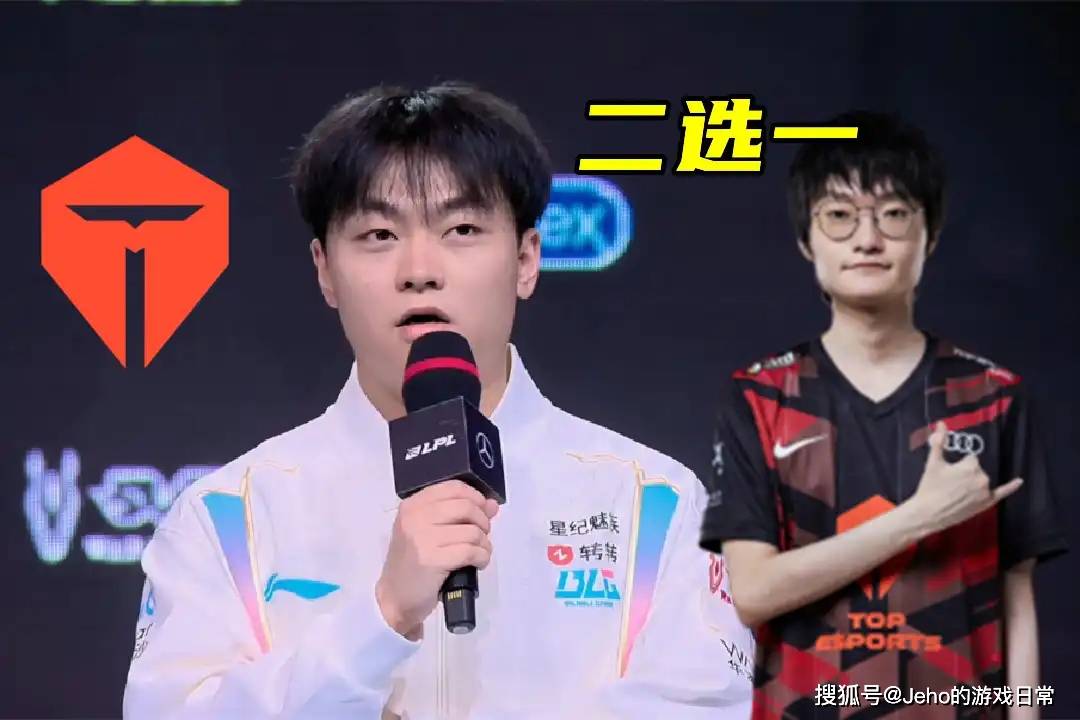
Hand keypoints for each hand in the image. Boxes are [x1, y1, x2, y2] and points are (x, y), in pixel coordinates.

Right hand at [376, 480, 498, 639]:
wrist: (395, 597)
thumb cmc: (414, 563)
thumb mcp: (431, 532)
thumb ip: (460, 515)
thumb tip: (491, 504)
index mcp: (413, 505)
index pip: (454, 487)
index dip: (475, 498)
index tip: (481, 512)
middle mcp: (415, 517)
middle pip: (466, 506)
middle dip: (483, 521)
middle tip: (482, 535)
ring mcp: (422, 538)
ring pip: (471, 531)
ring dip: (484, 543)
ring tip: (480, 552)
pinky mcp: (432, 560)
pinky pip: (470, 551)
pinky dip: (482, 557)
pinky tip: (478, 563)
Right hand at [906, 422, 1022, 536]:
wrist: (928, 513)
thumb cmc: (929, 487)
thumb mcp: (933, 463)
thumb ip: (939, 441)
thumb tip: (942, 423)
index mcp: (970, 466)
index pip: (970, 458)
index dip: (958, 464)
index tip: (949, 471)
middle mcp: (982, 477)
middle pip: (976, 468)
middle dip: (965, 473)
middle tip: (950, 482)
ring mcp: (986, 491)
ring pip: (982, 479)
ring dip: (973, 481)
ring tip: (956, 491)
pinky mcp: (986, 503)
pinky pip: (1002, 492)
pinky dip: (1011, 487)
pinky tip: (1019, 481)